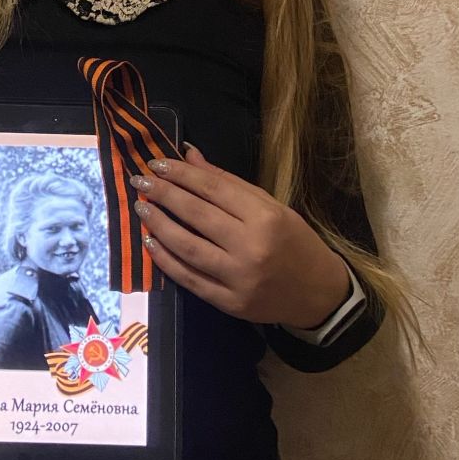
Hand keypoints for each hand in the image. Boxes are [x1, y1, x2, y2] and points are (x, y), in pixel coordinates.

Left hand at [130, 145, 349, 328]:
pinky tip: (151, 243)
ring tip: (141, 209)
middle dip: (164, 194)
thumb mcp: (271, 205)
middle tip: (140, 182)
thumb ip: (228, 182)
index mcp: (265, 217)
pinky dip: (166, 260)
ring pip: (187, 247)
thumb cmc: (295, 242)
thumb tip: (189, 156)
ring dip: (159, 225)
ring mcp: (238, 278)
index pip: (213, 189)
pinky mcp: (229, 303)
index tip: (156, 164)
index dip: (181, 174)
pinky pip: (189, 279)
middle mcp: (251, 247)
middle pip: (196, 215)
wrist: (318, 293)